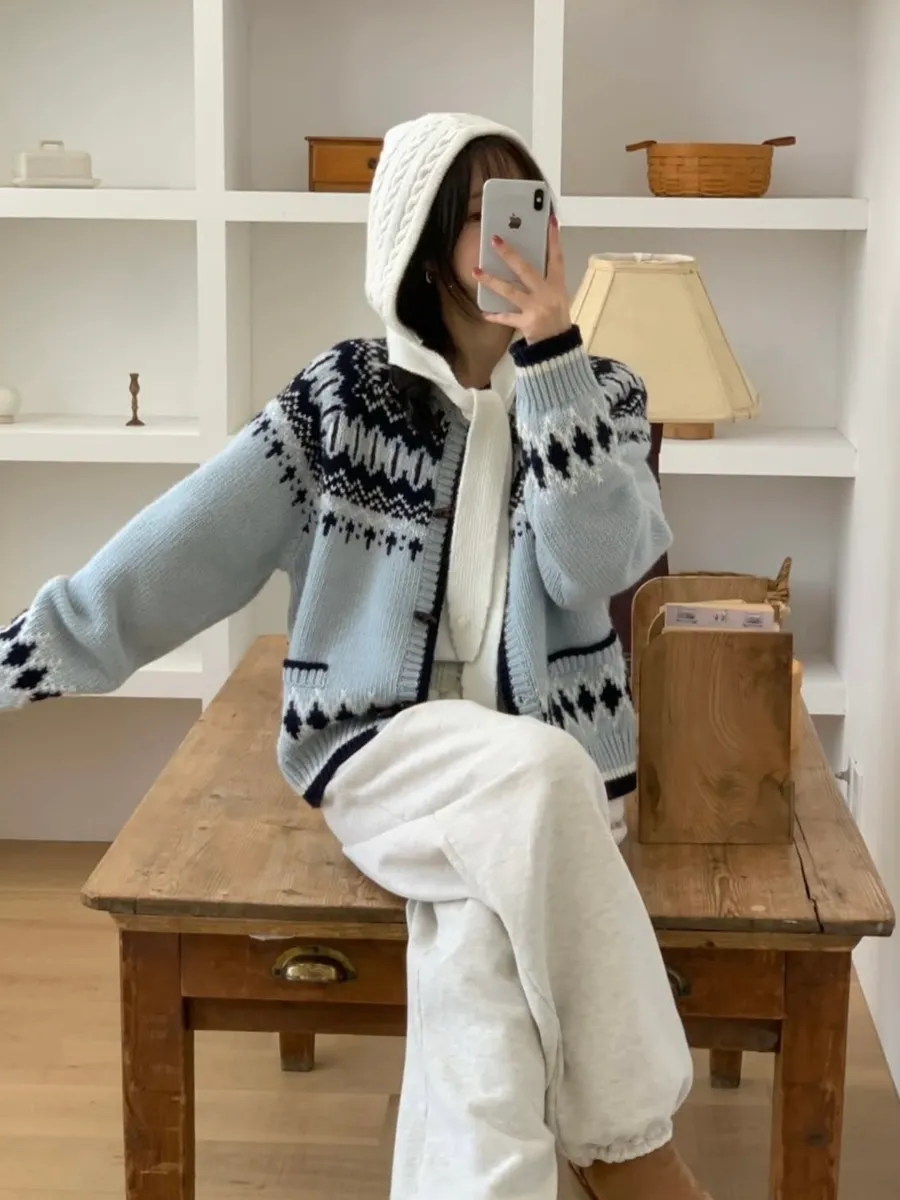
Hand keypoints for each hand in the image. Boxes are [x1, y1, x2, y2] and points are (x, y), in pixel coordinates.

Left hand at [473, 213, 571, 344]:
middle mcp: (546, 293)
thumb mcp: (558, 295)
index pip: (557, 258)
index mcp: (557, 284)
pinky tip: (484, 312)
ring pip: (510, 291)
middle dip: (510, 255)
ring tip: (476, 271)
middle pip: (526, 270)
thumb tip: (523, 261)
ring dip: (492, 281)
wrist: (558, 345)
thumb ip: (545, 279)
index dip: (554, 240)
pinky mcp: (526, 323)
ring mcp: (536, 308)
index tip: (550, 220)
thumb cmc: (557, 317)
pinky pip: (507, 318)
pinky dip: (495, 316)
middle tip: (495, 240)